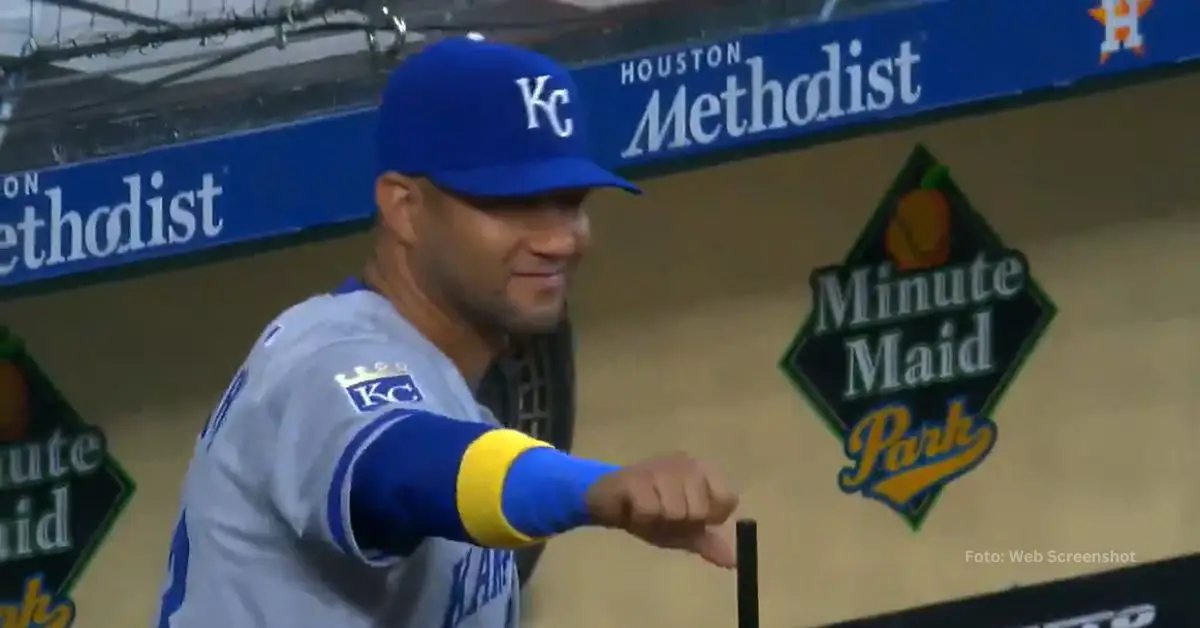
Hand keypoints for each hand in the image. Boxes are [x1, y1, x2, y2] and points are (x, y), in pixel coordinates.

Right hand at [585, 452, 739, 568]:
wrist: (609, 502)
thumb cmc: (651, 511)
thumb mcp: (682, 531)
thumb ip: (708, 542)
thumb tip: (734, 561)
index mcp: (702, 472)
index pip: (726, 499)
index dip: (711, 517)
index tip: (694, 519)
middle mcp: (685, 464)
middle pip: (700, 510)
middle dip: (680, 522)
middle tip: (664, 513)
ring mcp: (660, 467)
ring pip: (675, 511)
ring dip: (659, 520)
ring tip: (648, 510)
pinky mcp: (635, 476)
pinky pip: (649, 510)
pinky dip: (641, 518)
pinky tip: (634, 509)